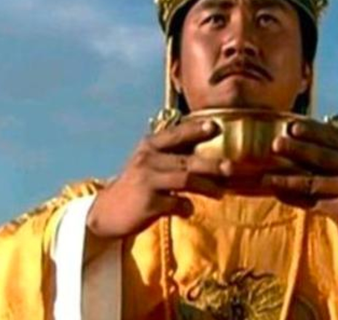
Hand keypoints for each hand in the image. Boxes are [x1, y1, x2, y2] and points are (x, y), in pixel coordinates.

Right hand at [86, 120, 227, 238]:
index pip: (176, 134)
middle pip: (187, 160)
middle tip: (231, 167)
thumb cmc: (136, 185)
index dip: (196, 129)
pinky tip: (189, 210)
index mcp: (149, 146)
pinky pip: (176, 204)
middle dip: (212, 164)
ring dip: (207, 187)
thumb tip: (205, 148)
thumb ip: (170, 153)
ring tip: (220, 192)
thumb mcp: (147, 162)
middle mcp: (148, 160)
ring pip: (186, 180)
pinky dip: (187, 207)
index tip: (215, 126)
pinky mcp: (148, 204)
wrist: (106, 211)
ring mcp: (147, 182)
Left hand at [260, 120, 337, 251]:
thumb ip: (334, 150)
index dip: (311, 130)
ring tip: (266, 177)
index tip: (291, 125)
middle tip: (276, 144)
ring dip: (287, 179)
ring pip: (313, 181)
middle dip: (297, 149)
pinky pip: (312, 202)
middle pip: (322, 156)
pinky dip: (293, 198)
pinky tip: (278, 194)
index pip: (332, 136)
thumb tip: (296, 135)